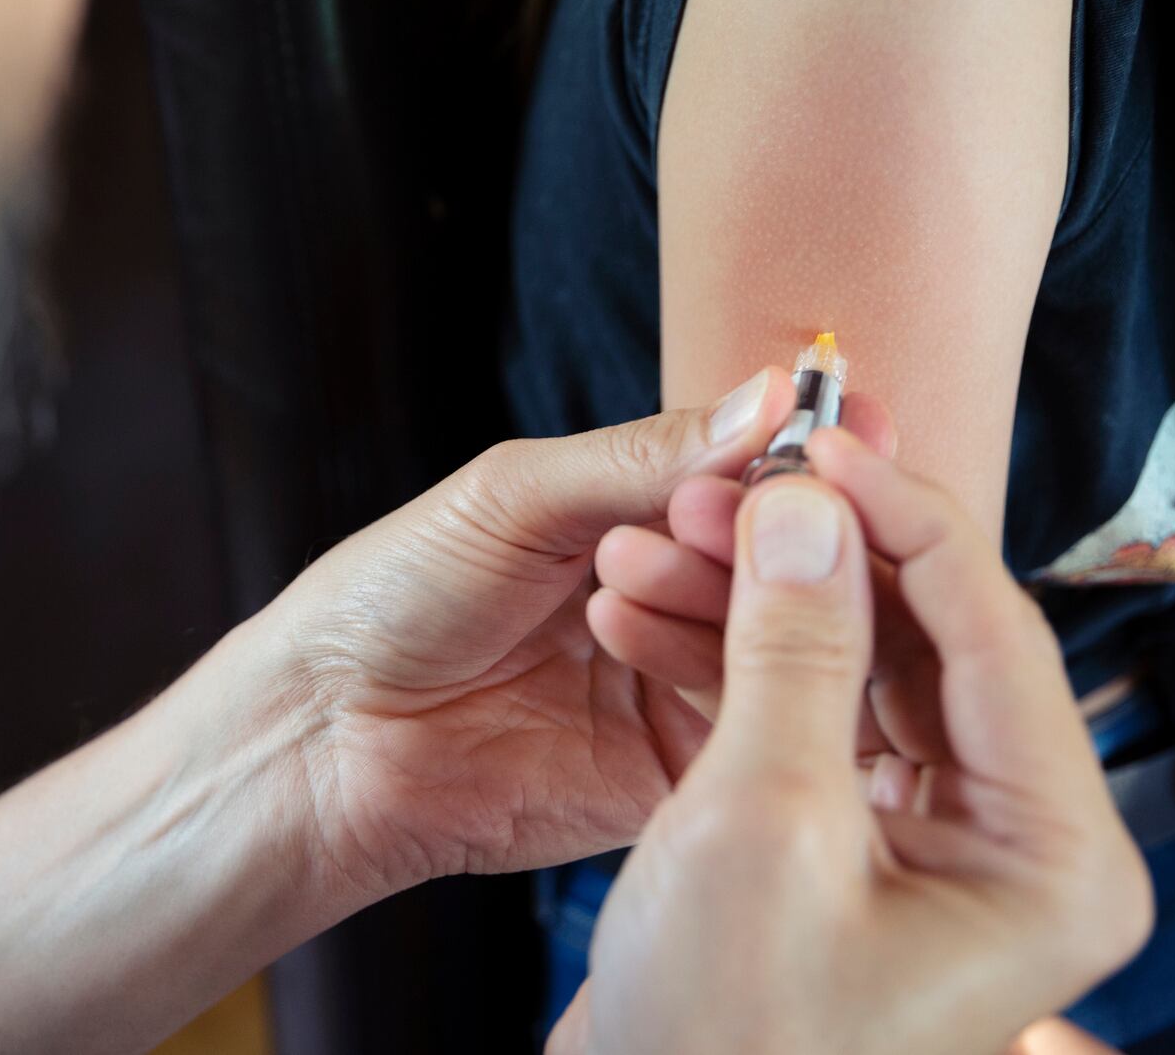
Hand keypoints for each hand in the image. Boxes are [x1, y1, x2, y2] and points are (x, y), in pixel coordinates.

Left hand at [252, 369, 890, 900]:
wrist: (324, 732)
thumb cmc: (393, 594)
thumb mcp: (516, 495)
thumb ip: (645, 455)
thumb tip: (769, 396)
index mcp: (640, 517)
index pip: (758, 482)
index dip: (806, 458)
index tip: (851, 428)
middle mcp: (676, 600)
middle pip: (785, 563)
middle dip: (767, 528)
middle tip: (730, 511)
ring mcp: (680, 690)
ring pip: (778, 644)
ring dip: (727, 598)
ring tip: (626, 573)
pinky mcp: (672, 778)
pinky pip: (746, 734)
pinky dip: (729, 686)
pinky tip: (662, 647)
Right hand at [553, 431, 1150, 1054]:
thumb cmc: (727, 1037)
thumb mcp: (764, 824)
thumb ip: (797, 647)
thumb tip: (808, 504)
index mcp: (1054, 856)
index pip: (994, 630)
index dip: (900, 517)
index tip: (813, 440)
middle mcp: (1014, 845)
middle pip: (925, 640)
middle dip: (810, 556)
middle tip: (715, 487)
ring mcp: (933, 847)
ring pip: (855, 668)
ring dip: (753, 601)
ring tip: (648, 545)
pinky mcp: (854, 848)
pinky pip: (810, 717)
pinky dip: (732, 663)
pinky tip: (646, 615)